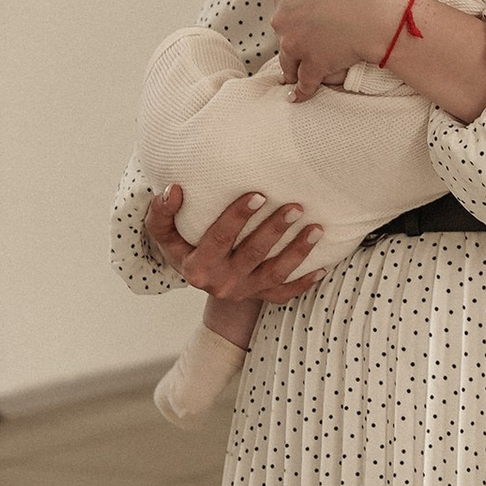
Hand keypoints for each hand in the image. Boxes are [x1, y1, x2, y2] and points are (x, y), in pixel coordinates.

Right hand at [142, 184, 322, 303]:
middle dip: (275, 230)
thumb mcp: (165, 235)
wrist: (200, 278)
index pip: (220, 238)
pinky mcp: (261, 296)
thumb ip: (162, 214)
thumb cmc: (183, 247)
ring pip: (275, 273)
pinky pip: (286, 293)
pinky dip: (305, 282)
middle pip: (253, 254)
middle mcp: (222, 283)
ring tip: (317, 229)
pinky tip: (323, 266)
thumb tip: (173, 189)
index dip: (237, 217)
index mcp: (197, 267)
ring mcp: (244, 291)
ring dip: (298, 252)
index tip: (258, 195)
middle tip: (295, 207)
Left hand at [271, 0, 400, 97]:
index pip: (283, 10)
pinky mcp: (310, 66)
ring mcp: (295, 44)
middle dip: (292, 44)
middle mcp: (284, 20)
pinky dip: (302, 92)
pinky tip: (299, 98)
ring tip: (295, 79)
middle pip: (283, 37)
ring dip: (293, 71)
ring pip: (288, 63)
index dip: (294, 20)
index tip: (300, 27)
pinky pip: (303, 84)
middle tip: (304, 51)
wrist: (378, 13)